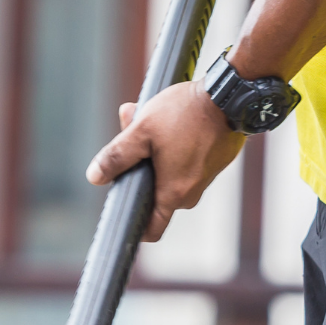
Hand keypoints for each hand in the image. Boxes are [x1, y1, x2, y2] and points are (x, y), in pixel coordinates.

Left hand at [85, 82, 244, 241]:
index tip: (125, 208)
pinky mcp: (212, 164)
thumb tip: (95, 177)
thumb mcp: (141, 131)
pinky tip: (170, 125)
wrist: (230, 95)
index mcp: (173, 194)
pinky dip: (174, 150)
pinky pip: (186, 165)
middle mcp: (192, 194)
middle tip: (134, 140)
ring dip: (155, 156)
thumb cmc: (186, 113)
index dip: (135, 225)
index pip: (152, 229)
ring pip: (170, 176)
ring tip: (151, 125)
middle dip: (141, 172)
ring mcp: (205, 179)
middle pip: (156, 196)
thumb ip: (116, 156)